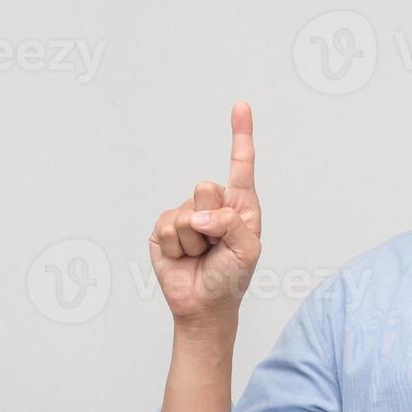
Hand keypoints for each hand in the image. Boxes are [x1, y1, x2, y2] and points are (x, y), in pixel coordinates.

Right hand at [150, 101, 262, 323]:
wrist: (204, 306)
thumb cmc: (231, 278)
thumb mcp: (248, 250)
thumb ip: (230, 224)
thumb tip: (197, 216)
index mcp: (240, 205)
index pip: (241, 165)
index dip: (240, 135)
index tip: (241, 106)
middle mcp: (213, 205)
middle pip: (206, 188)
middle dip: (211, 221)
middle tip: (216, 246)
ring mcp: (187, 216)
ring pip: (185, 213)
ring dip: (195, 242)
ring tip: (202, 257)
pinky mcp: (164, 230)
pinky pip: (166, 228)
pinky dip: (177, 248)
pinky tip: (184, 258)